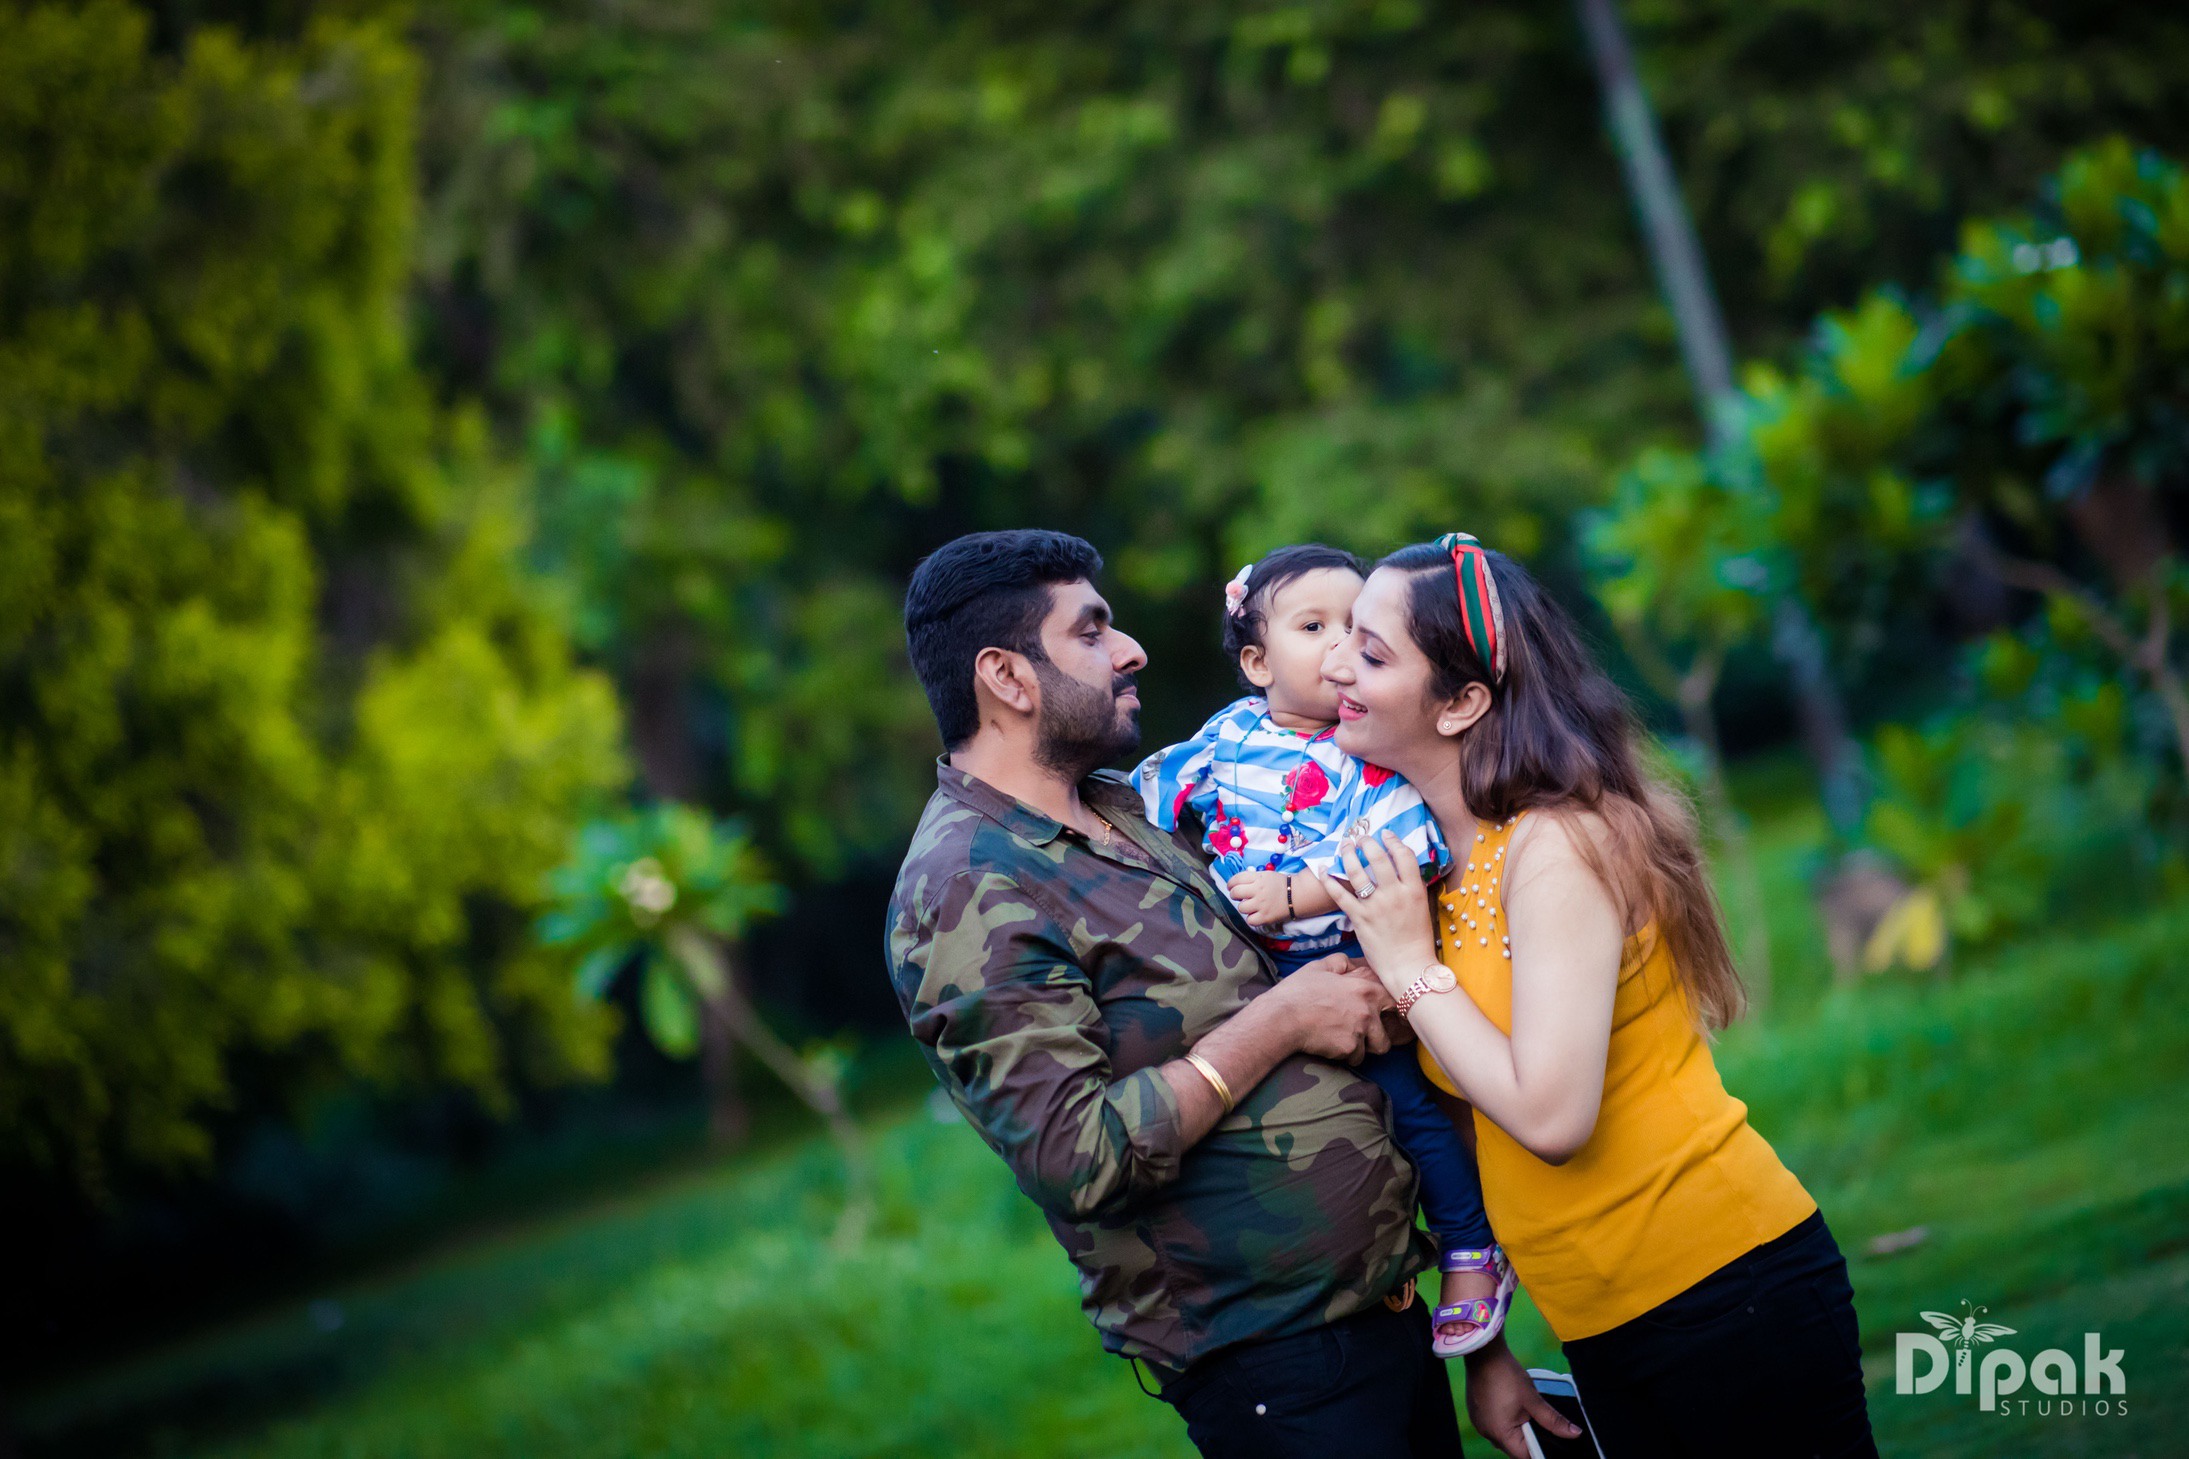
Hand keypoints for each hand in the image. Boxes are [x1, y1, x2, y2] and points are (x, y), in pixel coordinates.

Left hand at [1225, 869, 1291, 926]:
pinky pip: (1250, 920)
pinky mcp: (1266, 917)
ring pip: (1241, 908)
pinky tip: (1256, 914)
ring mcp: (1262, 905)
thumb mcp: (1266, 875)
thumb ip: (1252, 878)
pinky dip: (1251, 918)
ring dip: (1244, 907)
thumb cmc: (1280, 884)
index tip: (1231, 887)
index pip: (1236, 879)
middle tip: (1239, 897)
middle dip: (1234, 895)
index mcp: (1258, 878)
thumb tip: (1236, 883)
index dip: (1231, 883)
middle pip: (1236, 893)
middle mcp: (1258, 891)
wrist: (1297, 895)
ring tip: (1251, 906)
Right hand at [1257, 954, 1392, 1063]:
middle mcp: (1367, 1011)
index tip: (1386, 1016)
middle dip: (1378, 1037)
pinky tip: (1330, 1046)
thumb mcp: (1318, 968)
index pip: (1396, 1001)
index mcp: (1364, 989)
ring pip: (1374, 1048)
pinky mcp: (1349, 1048)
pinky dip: (1345, 1056)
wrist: (1281, 1017)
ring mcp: (1360, 1031)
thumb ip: (1340, 963)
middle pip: (1387, 1033)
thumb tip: (1349, 963)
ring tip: (1344, 1042)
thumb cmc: (1298, 991)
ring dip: (1362, 1048)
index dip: (1392, 1010)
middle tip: (1363, 1036)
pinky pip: (1355, 1058)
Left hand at [1317, 832, 1436, 996]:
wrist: (1409, 966)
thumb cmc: (1418, 940)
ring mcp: (1375, 905)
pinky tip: (1323, 869)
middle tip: (1360, 837)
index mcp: (1414, 890)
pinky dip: (1328, 880)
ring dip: (1348, 854)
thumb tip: (1403, 873)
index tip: (1386, 834)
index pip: (1404, 856)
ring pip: (1357, 871)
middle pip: (1378, 858)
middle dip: (1367, 842)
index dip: (1394, 841)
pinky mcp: (1359, 918)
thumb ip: (1413, 889)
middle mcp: (1395, 894)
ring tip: (1345, 845)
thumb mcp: (1422, 908)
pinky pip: (1340, 894)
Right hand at [1463, 1338, 1584, 1458]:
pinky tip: (1512, 1406)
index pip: (1526, 1456)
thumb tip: (1574, 1433)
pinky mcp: (1477, 1414)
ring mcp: (1480, 1424)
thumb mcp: (1533, 1399)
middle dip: (1530, 1438)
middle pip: (1514, 1448)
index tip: (1551, 1442)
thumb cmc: (1506, 1375)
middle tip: (1540, 1422)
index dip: (1540, 1450)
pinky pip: (1495, 1426)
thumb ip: (1553, 1420)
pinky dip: (1506, 1422)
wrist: (1483, 1353)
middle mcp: (1487, 1433)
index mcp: (1501, 1433)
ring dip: (1517, 1429)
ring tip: (1527, 1412)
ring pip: (1505, 1436)